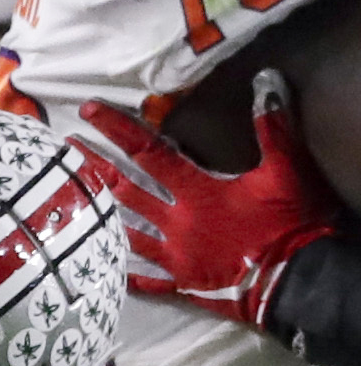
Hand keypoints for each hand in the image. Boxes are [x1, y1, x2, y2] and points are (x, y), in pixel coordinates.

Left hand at [79, 74, 342, 327]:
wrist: (298, 282)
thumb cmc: (291, 224)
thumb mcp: (286, 170)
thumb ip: (272, 127)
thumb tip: (266, 81)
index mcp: (197, 192)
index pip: (149, 152)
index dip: (117, 129)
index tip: (88, 110)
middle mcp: (177, 223)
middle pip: (126, 191)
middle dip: (95, 167)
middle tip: (67, 149)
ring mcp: (175, 257)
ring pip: (127, 233)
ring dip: (101, 213)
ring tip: (73, 200)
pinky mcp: (183, 284)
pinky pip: (147, 281)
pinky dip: (127, 274)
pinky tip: (107, 269)